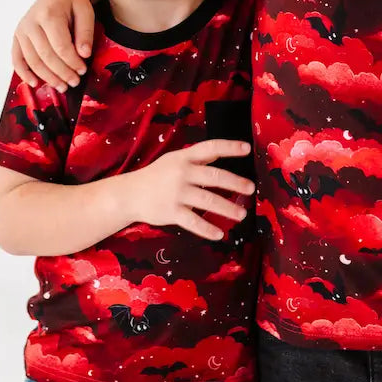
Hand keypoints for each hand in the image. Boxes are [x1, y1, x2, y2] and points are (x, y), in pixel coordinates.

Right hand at [12, 0, 97, 90]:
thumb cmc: (75, 2)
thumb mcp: (86, 13)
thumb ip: (85, 33)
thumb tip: (84, 54)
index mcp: (49, 14)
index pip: (61, 47)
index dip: (72, 62)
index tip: (83, 70)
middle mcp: (31, 23)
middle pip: (46, 56)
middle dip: (62, 73)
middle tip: (75, 82)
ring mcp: (22, 30)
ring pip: (32, 60)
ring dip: (47, 77)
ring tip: (62, 86)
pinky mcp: (17, 36)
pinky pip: (17, 58)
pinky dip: (24, 73)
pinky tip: (35, 83)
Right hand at [129, 140, 255, 239]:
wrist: (129, 194)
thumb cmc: (156, 176)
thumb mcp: (174, 160)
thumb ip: (197, 159)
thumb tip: (222, 153)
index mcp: (184, 158)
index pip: (210, 148)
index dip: (229, 147)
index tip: (247, 149)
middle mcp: (182, 173)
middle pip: (214, 176)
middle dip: (236, 183)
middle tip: (251, 188)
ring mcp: (177, 193)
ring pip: (208, 200)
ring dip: (227, 208)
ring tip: (242, 215)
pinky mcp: (172, 212)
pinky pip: (194, 222)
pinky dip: (207, 229)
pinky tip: (219, 234)